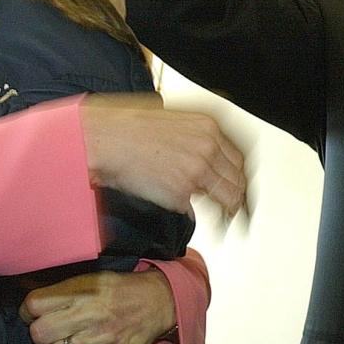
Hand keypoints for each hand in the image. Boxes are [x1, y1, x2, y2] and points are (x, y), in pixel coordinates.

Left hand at [22, 270, 175, 343]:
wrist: (161, 299)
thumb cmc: (121, 288)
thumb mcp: (91, 277)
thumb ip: (63, 288)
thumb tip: (29, 293)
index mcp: (82, 290)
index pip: (35, 304)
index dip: (28, 311)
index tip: (33, 314)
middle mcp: (90, 313)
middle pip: (42, 332)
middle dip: (39, 334)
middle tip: (49, 332)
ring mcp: (104, 337)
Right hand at [80, 93, 248, 222]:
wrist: (104, 139)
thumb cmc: (126, 127)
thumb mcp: (171, 121)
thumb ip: (193, 138)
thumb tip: (201, 156)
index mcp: (207, 127)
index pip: (237, 158)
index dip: (239, 177)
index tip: (240, 188)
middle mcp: (208, 148)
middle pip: (237, 180)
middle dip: (239, 197)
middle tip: (238, 211)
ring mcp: (197, 171)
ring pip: (226, 198)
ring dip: (228, 212)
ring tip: (227, 222)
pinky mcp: (181, 193)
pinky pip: (194, 209)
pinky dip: (194, 214)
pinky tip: (195, 218)